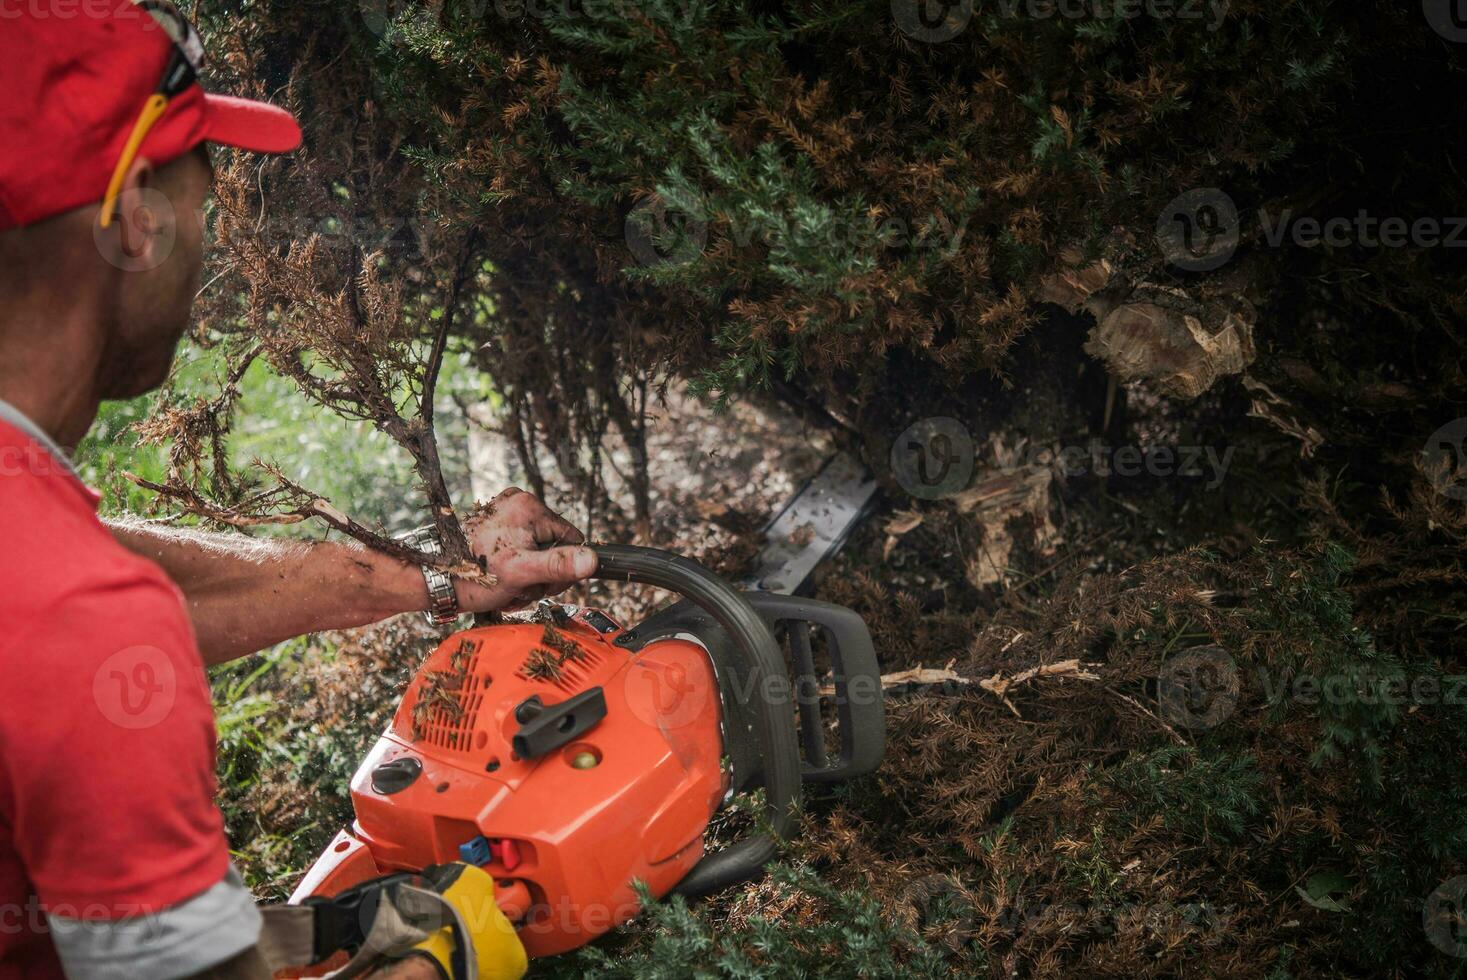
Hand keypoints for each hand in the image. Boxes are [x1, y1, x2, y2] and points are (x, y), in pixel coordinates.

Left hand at [454, 487, 596, 613]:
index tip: (540, 583)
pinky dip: (515, 568)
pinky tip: (501, 578)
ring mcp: (505, 512)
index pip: (572, 540)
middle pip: (554, 546)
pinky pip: (521, 547)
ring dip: (528, 576)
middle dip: (541, 574)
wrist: (433, 578)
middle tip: (519, 587)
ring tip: (507, 585)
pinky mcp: (495, 524)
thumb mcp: (521, 573)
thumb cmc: (472, 576)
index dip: (562, 568)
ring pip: (538, 551)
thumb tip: (592, 560)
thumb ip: (558, 565)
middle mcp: (519, 502)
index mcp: (530, 506)